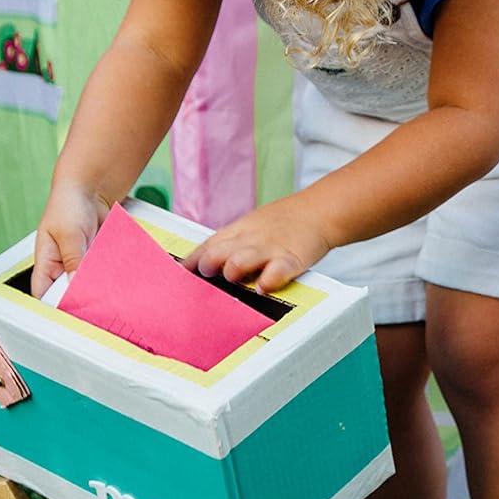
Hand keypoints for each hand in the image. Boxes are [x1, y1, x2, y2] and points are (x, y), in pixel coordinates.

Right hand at [31, 183, 111, 297]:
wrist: (92, 188)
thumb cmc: (69, 204)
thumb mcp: (69, 233)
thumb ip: (74, 259)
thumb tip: (75, 285)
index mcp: (46, 262)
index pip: (43, 293)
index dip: (53, 305)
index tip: (70, 312)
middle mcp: (62, 266)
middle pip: (68, 293)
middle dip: (80, 298)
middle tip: (95, 303)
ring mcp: (81, 263)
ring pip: (87, 285)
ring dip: (97, 287)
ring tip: (108, 291)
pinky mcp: (97, 259)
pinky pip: (102, 273)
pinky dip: (108, 276)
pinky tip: (117, 279)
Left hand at [181, 198, 332, 293]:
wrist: (319, 211)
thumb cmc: (283, 223)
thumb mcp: (252, 225)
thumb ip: (229, 243)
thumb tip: (202, 262)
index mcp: (238, 231)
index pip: (208, 245)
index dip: (192, 260)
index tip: (179, 273)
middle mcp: (249, 240)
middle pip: (218, 252)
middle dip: (207, 265)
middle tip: (207, 275)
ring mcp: (269, 249)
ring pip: (240, 261)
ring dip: (232, 271)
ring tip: (235, 279)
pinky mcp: (292, 259)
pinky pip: (276, 271)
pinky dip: (268, 281)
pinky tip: (263, 287)